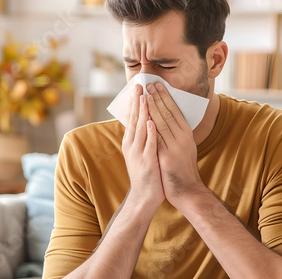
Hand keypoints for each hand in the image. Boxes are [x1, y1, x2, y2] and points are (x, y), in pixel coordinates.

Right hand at [122, 84, 164, 208]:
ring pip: (140, 129)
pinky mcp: (147, 162)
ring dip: (143, 112)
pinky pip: (149, 144)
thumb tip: (145, 120)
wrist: (144, 197)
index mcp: (131, 142)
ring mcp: (139, 153)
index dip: (135, 102)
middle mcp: (132, 145)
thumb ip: (142, 137)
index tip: (138, 87)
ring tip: (144, 97)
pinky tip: (151, 122)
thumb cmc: (146, 173)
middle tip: (139, 85)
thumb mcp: (141, 152)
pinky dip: (149, 133)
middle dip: (137, 101)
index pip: (132, 118)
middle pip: (134, 119)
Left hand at [145, 82, 204, 206]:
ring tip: (145, 95)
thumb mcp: (184, 148)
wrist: (187, 190)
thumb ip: (175, 134)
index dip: (166, 97)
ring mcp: (176, 147)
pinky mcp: (168, 157)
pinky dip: (152, 128)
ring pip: (163, 123)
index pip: (175, 110)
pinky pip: (158, 139)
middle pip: (169, 113)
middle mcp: (183, 138)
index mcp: (186, 134)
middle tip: (149, 84)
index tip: (157, 85)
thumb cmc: (182, 169)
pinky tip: (146, 118)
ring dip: (154, 108)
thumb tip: (164, 119)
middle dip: (158, 97)